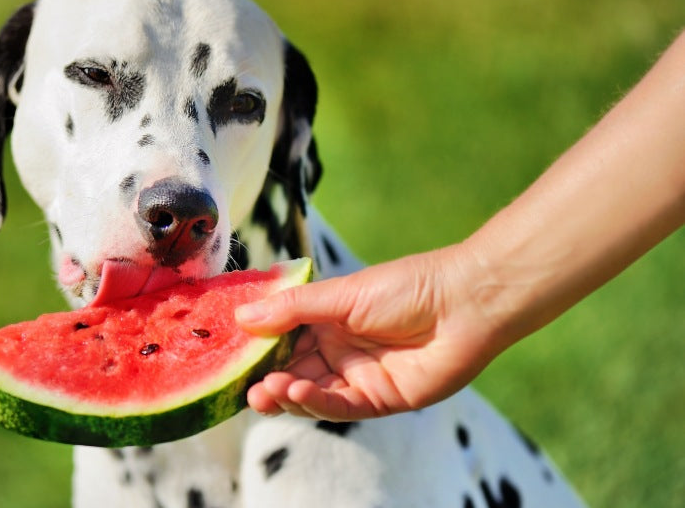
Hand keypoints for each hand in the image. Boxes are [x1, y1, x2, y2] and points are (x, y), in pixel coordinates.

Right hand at [235, 245, 504, 420]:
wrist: (466, 303)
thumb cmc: (407, 286)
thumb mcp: (340, 294)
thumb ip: (292, 308)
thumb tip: (241, 315)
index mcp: (327, 321)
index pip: (282, 341)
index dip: (256, 351)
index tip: (228, 356)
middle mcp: (339, 351)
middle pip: (291, 372)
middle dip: (266, 382)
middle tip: (244, 388)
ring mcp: (358, 377)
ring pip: (311, 394)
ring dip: (286, 395)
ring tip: (266, 390)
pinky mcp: (380, 400)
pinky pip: (339, 407)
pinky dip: (314, 402)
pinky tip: (295, 393)